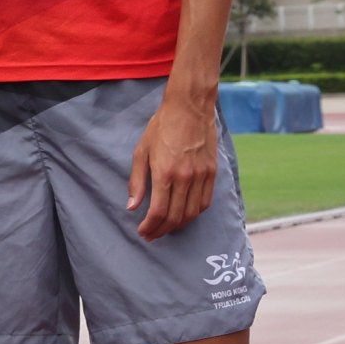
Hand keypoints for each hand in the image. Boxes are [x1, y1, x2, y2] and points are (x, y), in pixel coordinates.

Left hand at [126, 81, 224, 236]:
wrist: (189, 108)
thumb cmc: (161, 127)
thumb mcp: (141, 151)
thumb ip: (137, 182)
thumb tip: (132, 207)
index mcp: (165, 173)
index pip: (159, 212)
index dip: (150, 226)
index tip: (143, 232)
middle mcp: (186, 177)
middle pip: (175, 217)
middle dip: (162, 230)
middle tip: (152, 235)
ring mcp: (201, 176)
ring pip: (192, 213)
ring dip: (178, 226)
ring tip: (166, 228)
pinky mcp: (212, 173)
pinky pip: (205, 202)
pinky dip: (194, 214)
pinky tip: (184, 215)